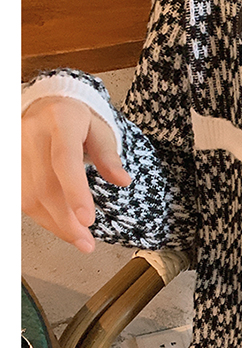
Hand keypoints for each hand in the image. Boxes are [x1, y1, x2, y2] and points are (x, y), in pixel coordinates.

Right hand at [22, 96, 130, 252]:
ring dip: (56, 224)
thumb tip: (123, 180)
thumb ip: (109, 157)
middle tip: (87, 242)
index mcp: (60, 120)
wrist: (45, 105)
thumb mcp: (100, 131)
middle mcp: (31, 133)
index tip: (87, 220)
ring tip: (79, 240)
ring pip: (31, 196)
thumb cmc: (77, 121)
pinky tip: (62, 228)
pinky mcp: (9, 165)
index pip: (65, 160)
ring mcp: (15, 149)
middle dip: (67, 220)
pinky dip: (44, 218)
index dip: (75, 192)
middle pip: (46, 185)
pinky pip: (22, 198)